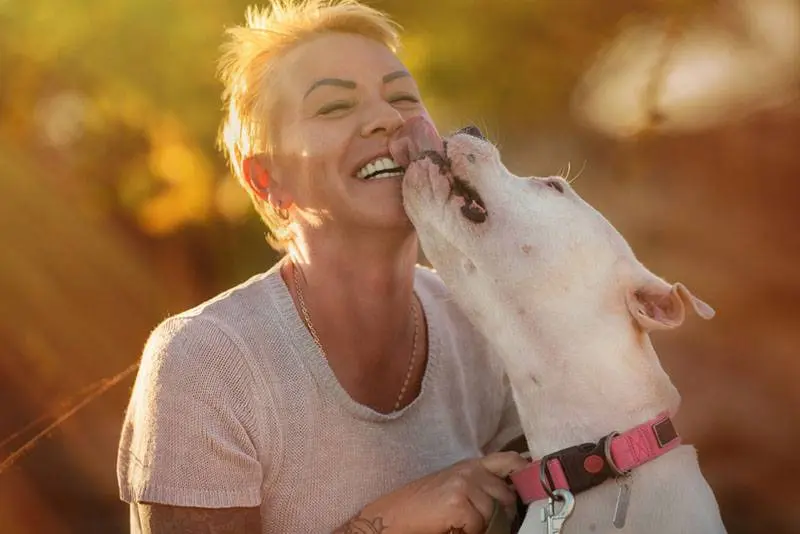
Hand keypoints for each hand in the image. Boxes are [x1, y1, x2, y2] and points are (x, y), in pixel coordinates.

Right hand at [355, 451, 527, 533]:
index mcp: (472, 465)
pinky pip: (480, 525)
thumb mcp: (455, 489)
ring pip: (495, 513)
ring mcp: (465, 484)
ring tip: (462, 526)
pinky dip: (469, 533)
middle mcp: (471, 470)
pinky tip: (452, 528)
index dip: (526, 474)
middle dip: (503, 515)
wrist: (393, 517)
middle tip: (482, 524)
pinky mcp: (458, 501)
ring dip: (484, 527)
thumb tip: (513, 499)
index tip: (535, 491)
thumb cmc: (422, 508)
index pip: (511, 461)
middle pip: (508, 496)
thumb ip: (482, 487)